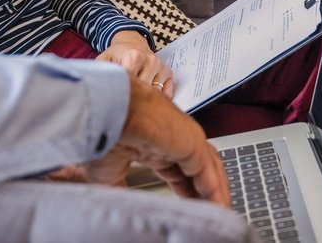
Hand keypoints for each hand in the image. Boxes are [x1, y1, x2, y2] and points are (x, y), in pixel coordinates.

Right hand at [80, 77, 229, 205]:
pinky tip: (218, 207)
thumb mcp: (108, 170)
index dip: (185, 187)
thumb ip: (118, 185)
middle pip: (197, 166)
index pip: (177, 167)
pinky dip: (215, 191)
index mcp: (153, 140)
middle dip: (203, 189)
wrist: (108, 109)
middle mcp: (172, 136)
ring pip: (208, 166)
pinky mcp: (193, 142)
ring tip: (219, 212)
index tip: (189, 202)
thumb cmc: (102, 131)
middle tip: (209, 211)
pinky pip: (209, 171)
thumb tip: (116, 200)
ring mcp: (184, 136)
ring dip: (215, 191)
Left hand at [97, 30, 175, 98]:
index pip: (131, 83)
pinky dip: (156, 98)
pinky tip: (146, 94)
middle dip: (133, 96)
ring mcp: (162, 68)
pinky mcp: (169, 74)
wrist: (132, 42)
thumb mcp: (104, 59)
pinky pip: (166, 94)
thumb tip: (96, 86)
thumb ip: (100, 71)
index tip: (116, 92)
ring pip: (154, 94)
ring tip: (135, 93)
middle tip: (125, 95)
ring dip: (144, 97)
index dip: (123, 91)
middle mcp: (151, 60)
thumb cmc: (117, 55)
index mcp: (135, 56)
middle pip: (143, 90)